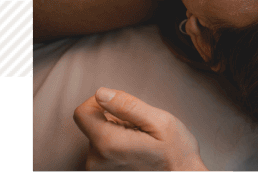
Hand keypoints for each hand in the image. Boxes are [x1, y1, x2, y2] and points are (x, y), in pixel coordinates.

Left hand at [73, 88, 207, 170]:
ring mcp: (101, 170)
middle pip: (91, 122)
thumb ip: (127, 105)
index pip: (81, 112)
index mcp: (108, 145)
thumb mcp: (159, 122)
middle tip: (137, 128)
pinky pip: (102, 148)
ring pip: (98, 134)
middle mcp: (98, 161)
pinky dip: (116, 143)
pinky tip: (134, 150)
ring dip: (115, 131)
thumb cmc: (176, 154)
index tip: (118, 107)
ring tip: (138, 140)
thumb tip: (100, 93)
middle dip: (111, 117)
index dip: (98, 103)